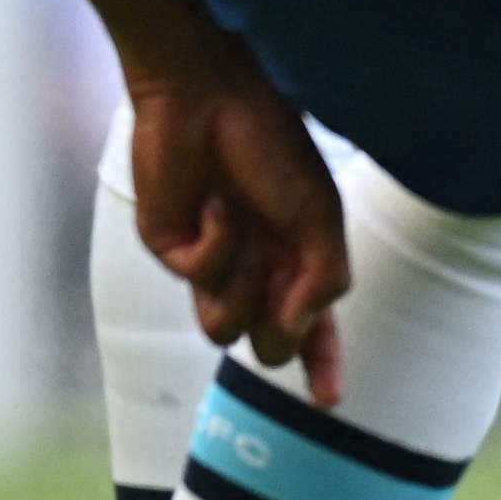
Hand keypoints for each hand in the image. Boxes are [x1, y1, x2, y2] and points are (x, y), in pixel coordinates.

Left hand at [120, 40, 349, 401]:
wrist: (210, 98)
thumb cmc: (272, 147)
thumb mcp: (319, 217)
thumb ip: (324, 281)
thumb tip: (296, 335)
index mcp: (297, 256)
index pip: (312, 327)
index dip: (323, 365)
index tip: (330, 401)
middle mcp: (254, 265)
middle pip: (265, 343)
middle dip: (277, 333)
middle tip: (280, 289)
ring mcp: (210, 260)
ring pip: (223, 329)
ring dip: (242, 289)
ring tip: (245, 236)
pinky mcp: (170, 249)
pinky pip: (197, 281)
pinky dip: (215, 246)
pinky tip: (214, 205)